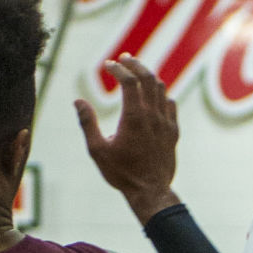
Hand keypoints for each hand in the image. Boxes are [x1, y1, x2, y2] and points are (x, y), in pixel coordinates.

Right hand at [75, 56, 179, 223]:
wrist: (151, 193)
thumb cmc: (122, 173)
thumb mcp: (97, 150)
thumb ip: (87, 123)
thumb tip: (78, 101)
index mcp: (134, 117)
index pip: (128, 80)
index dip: (117, 68)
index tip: (108, 65)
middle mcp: (153, 115)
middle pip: (147, 77)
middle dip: (134, 64)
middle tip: (124, 59)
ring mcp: (166, 122)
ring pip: (160, 88)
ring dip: (148, 76)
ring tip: (137, 74)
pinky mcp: (173, 131)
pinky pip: (170, 104)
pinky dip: (161, 94)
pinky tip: (154, 96)